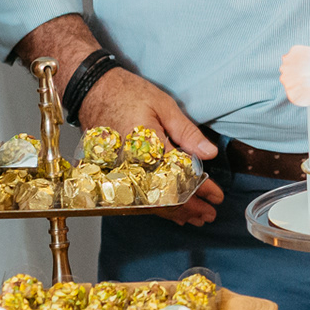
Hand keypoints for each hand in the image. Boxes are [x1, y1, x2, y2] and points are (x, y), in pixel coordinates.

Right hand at [81, 67, 222, 225]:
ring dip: (173, 212)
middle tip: (210, 214)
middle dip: (189, 207)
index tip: (217, 196)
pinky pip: (135, 197)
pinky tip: (169, 212)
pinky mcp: (111, 174)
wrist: (92, 92)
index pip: (180, 175)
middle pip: (163, 196)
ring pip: (148, 202)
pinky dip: (155, 207)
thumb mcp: (164, 106)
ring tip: (195, 218)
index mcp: (146, 146)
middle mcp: (130, 164)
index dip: (200, 188)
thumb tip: (209, 153)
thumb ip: (186, 132)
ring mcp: (117, 172)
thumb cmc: (128, 94)